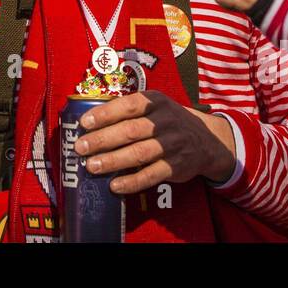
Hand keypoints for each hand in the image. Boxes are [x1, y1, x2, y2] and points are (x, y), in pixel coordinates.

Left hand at [74, 91, 235, 192]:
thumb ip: (128, 111)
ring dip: (113, 160)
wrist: (207, 140)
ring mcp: (172, 144)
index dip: (106, 113)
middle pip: (130, 130)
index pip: (128, 105)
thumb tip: (89, 122)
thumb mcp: (154, 106)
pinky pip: (151, 175)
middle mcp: (164, 121)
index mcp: (155, 102)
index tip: (84, 123)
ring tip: (91, 166)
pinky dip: (132, 182)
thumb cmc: (167, 121)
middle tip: (80, 147)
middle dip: (103, 139)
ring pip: (139, 153)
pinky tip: (114, 185)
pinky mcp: (176, 166)